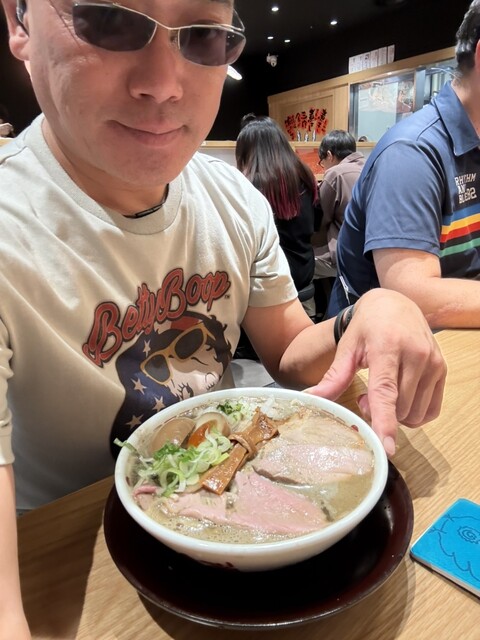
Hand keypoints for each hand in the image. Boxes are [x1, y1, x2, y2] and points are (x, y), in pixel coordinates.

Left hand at [305, 289, 446, 455]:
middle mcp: (415, 356)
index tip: (387, 447)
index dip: (385, 422)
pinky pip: (429, 410)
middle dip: (379, 413)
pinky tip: (399, 396)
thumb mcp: (347, 348)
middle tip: (365, 397)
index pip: (386, 393)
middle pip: (399, 408)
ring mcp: (432, 363)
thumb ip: (334, 377)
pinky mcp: (442, 370)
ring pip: (414, 413)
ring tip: (383, 392)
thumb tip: (311, 399)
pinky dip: (413, 413)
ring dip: (396, 414)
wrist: (395, 304)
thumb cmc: (368, 327)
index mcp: (387, 349)